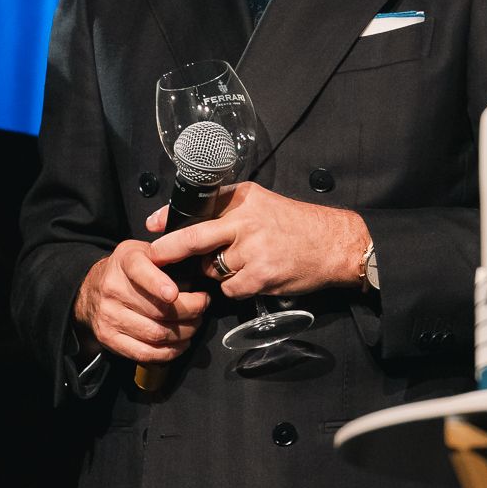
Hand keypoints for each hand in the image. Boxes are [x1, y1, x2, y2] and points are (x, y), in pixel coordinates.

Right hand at [75, 241, 211, 365]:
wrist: (90, 290)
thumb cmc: (128, 270)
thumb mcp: (142, 250)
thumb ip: (166, 251)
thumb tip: (196, 262)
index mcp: (125, 261)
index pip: (140, 271)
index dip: (157, 284)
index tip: (174, 294)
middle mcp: (113, 289)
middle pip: (158, 309)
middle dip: (190, 311)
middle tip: (202, 307)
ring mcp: (109, 316)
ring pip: (155, 333)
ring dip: (184, 333)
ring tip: (195, 324)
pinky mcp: (109, 339)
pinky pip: (144, 353)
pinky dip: (169, 352)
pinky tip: (181, 343)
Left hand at [151, 182, 368, 300]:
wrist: (334, 244)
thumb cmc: (295, 225)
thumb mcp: (262, 203)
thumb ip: (228, 208)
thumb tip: (185, 220)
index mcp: (244, 198)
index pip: (200, 205)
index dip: (170, 217)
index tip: (153, 225)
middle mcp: (246, 221)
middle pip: (194, 237)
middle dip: (169, 250)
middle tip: (154, 257)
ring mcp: (253, 250)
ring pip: (212, 269)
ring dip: (217, 272)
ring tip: (242, 264)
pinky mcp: (260, 275)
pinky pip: (229, 288)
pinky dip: (234, 288)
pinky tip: (253, 277)